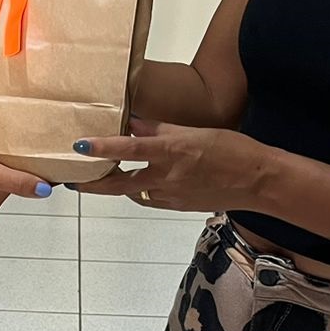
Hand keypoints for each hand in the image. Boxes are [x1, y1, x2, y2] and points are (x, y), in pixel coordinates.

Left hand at [74, 119, 275, 212]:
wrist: (258, 182)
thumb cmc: (232, 150)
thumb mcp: (196, 131)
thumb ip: (161, 129)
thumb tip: (133, 123)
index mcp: (171, 153)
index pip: (129, 150)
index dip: (103, 148)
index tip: (80, 145)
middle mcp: (166, 178)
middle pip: (119, 185)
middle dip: (93, 184)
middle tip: (71, 182)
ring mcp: (170, 196)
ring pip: (134, 192)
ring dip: (117, 186)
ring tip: (102, 177)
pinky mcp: (177, 207)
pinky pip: (150, 198)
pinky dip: (140, 190)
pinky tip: (139, 182)